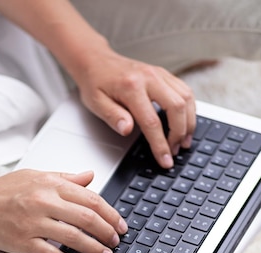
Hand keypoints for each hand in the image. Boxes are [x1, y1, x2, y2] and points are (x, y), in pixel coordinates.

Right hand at [0, 169, 126, 252]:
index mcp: (50, 184)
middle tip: (115, 242)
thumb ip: (65, 178)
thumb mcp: (36, 176)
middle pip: (86, 218)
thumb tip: (90, 177)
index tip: (119, 225)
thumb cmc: (2, 191)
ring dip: (93, 249)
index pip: (91, 199)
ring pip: (73, 237)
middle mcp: (43, 202)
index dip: (110, 214)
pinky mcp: (22, 241)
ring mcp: (32, 223)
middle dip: (106, 233)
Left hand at [73, 47, 195, 168]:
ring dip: (189, 122)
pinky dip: (189, 109)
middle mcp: (150, 77)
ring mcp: (159, 74)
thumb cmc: (95, 83)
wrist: (97, 61)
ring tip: (184, 141)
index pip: (152, 122)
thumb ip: (113, 117)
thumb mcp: (96, 104)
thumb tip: (127, 130)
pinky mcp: (164, 74)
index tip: (165, 160)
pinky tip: (185, 122)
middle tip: (174, 151)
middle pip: (177, 107)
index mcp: (132, 87)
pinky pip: (185, 91)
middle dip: (179, 134)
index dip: (161, 144)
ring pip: (186, 98)